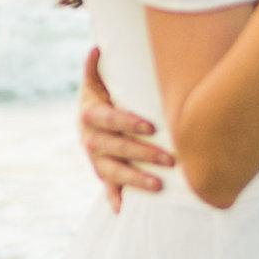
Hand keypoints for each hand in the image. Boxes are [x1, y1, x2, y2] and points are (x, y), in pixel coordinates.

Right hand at [78, 45, 172, 206]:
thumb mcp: (99, 78)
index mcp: (89, 112)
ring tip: (159, 187)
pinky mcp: (101, 174)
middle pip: (112, 148)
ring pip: (111, 172)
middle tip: (170, 159)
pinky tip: (126, 211)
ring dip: (134, 180)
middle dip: (141, 154)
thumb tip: (97, 47)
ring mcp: (94, 158)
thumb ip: (97, 66)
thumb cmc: (106, 92)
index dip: (127, 122)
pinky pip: (107, 189)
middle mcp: (88, 137)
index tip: (151, 127)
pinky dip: (115, 200)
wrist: (91, 116)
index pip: (107, 118)